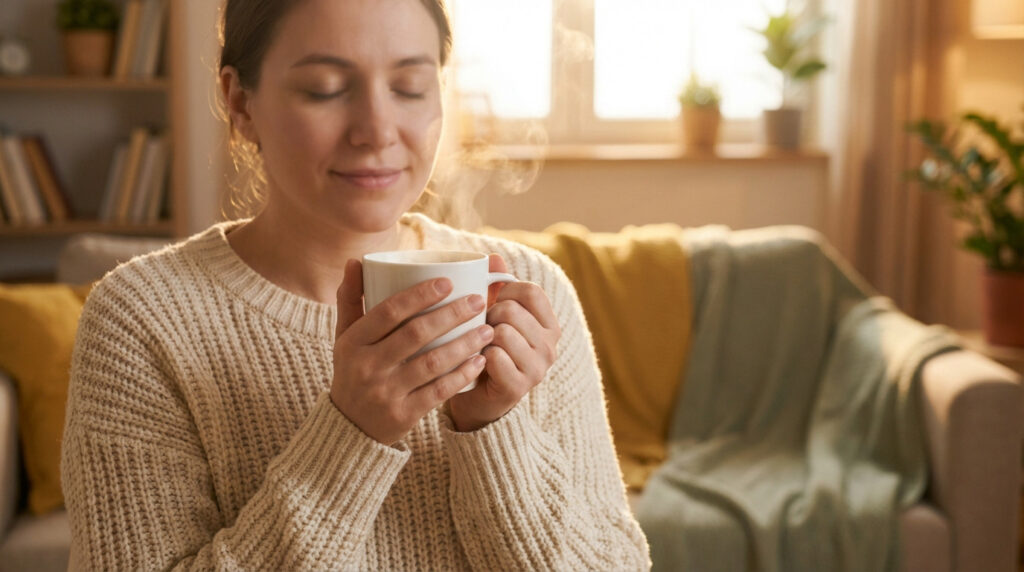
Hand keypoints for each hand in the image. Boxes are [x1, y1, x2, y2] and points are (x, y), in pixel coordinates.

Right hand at [331, 259, 495, 444]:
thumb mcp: (345, 337)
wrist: (350, 428)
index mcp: (353, 342)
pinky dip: (462, 375)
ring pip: (432, 363)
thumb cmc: (354, 371)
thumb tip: (356, 261)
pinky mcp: (403, 414)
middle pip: (415, 334)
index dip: (419, 295)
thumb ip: (351, 300)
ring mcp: (385, 392)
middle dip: (451, 314)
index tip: (448, 281)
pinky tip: (480, 361)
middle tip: (479, 300)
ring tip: (488, 329)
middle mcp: (367, 366)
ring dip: (464, 344)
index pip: (388, 311)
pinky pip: (439, 391)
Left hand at [448, 254, 560, 431]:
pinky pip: (494, 357)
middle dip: (488, 316)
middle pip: (513, 311)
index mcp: (549, 324)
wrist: (477, 395)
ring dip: (482, 338)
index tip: (492, 303)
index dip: (505, 292)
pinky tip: (478, 363)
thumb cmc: (487, 347)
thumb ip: (496, 285)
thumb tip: (493, 257)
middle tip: (482, 330)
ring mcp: (537, 368)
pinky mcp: (519, 387)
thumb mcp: (494, 313)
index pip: (531, 292)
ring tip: (480, 346)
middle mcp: (550, 346)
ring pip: (502, 333)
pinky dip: (479, 357)